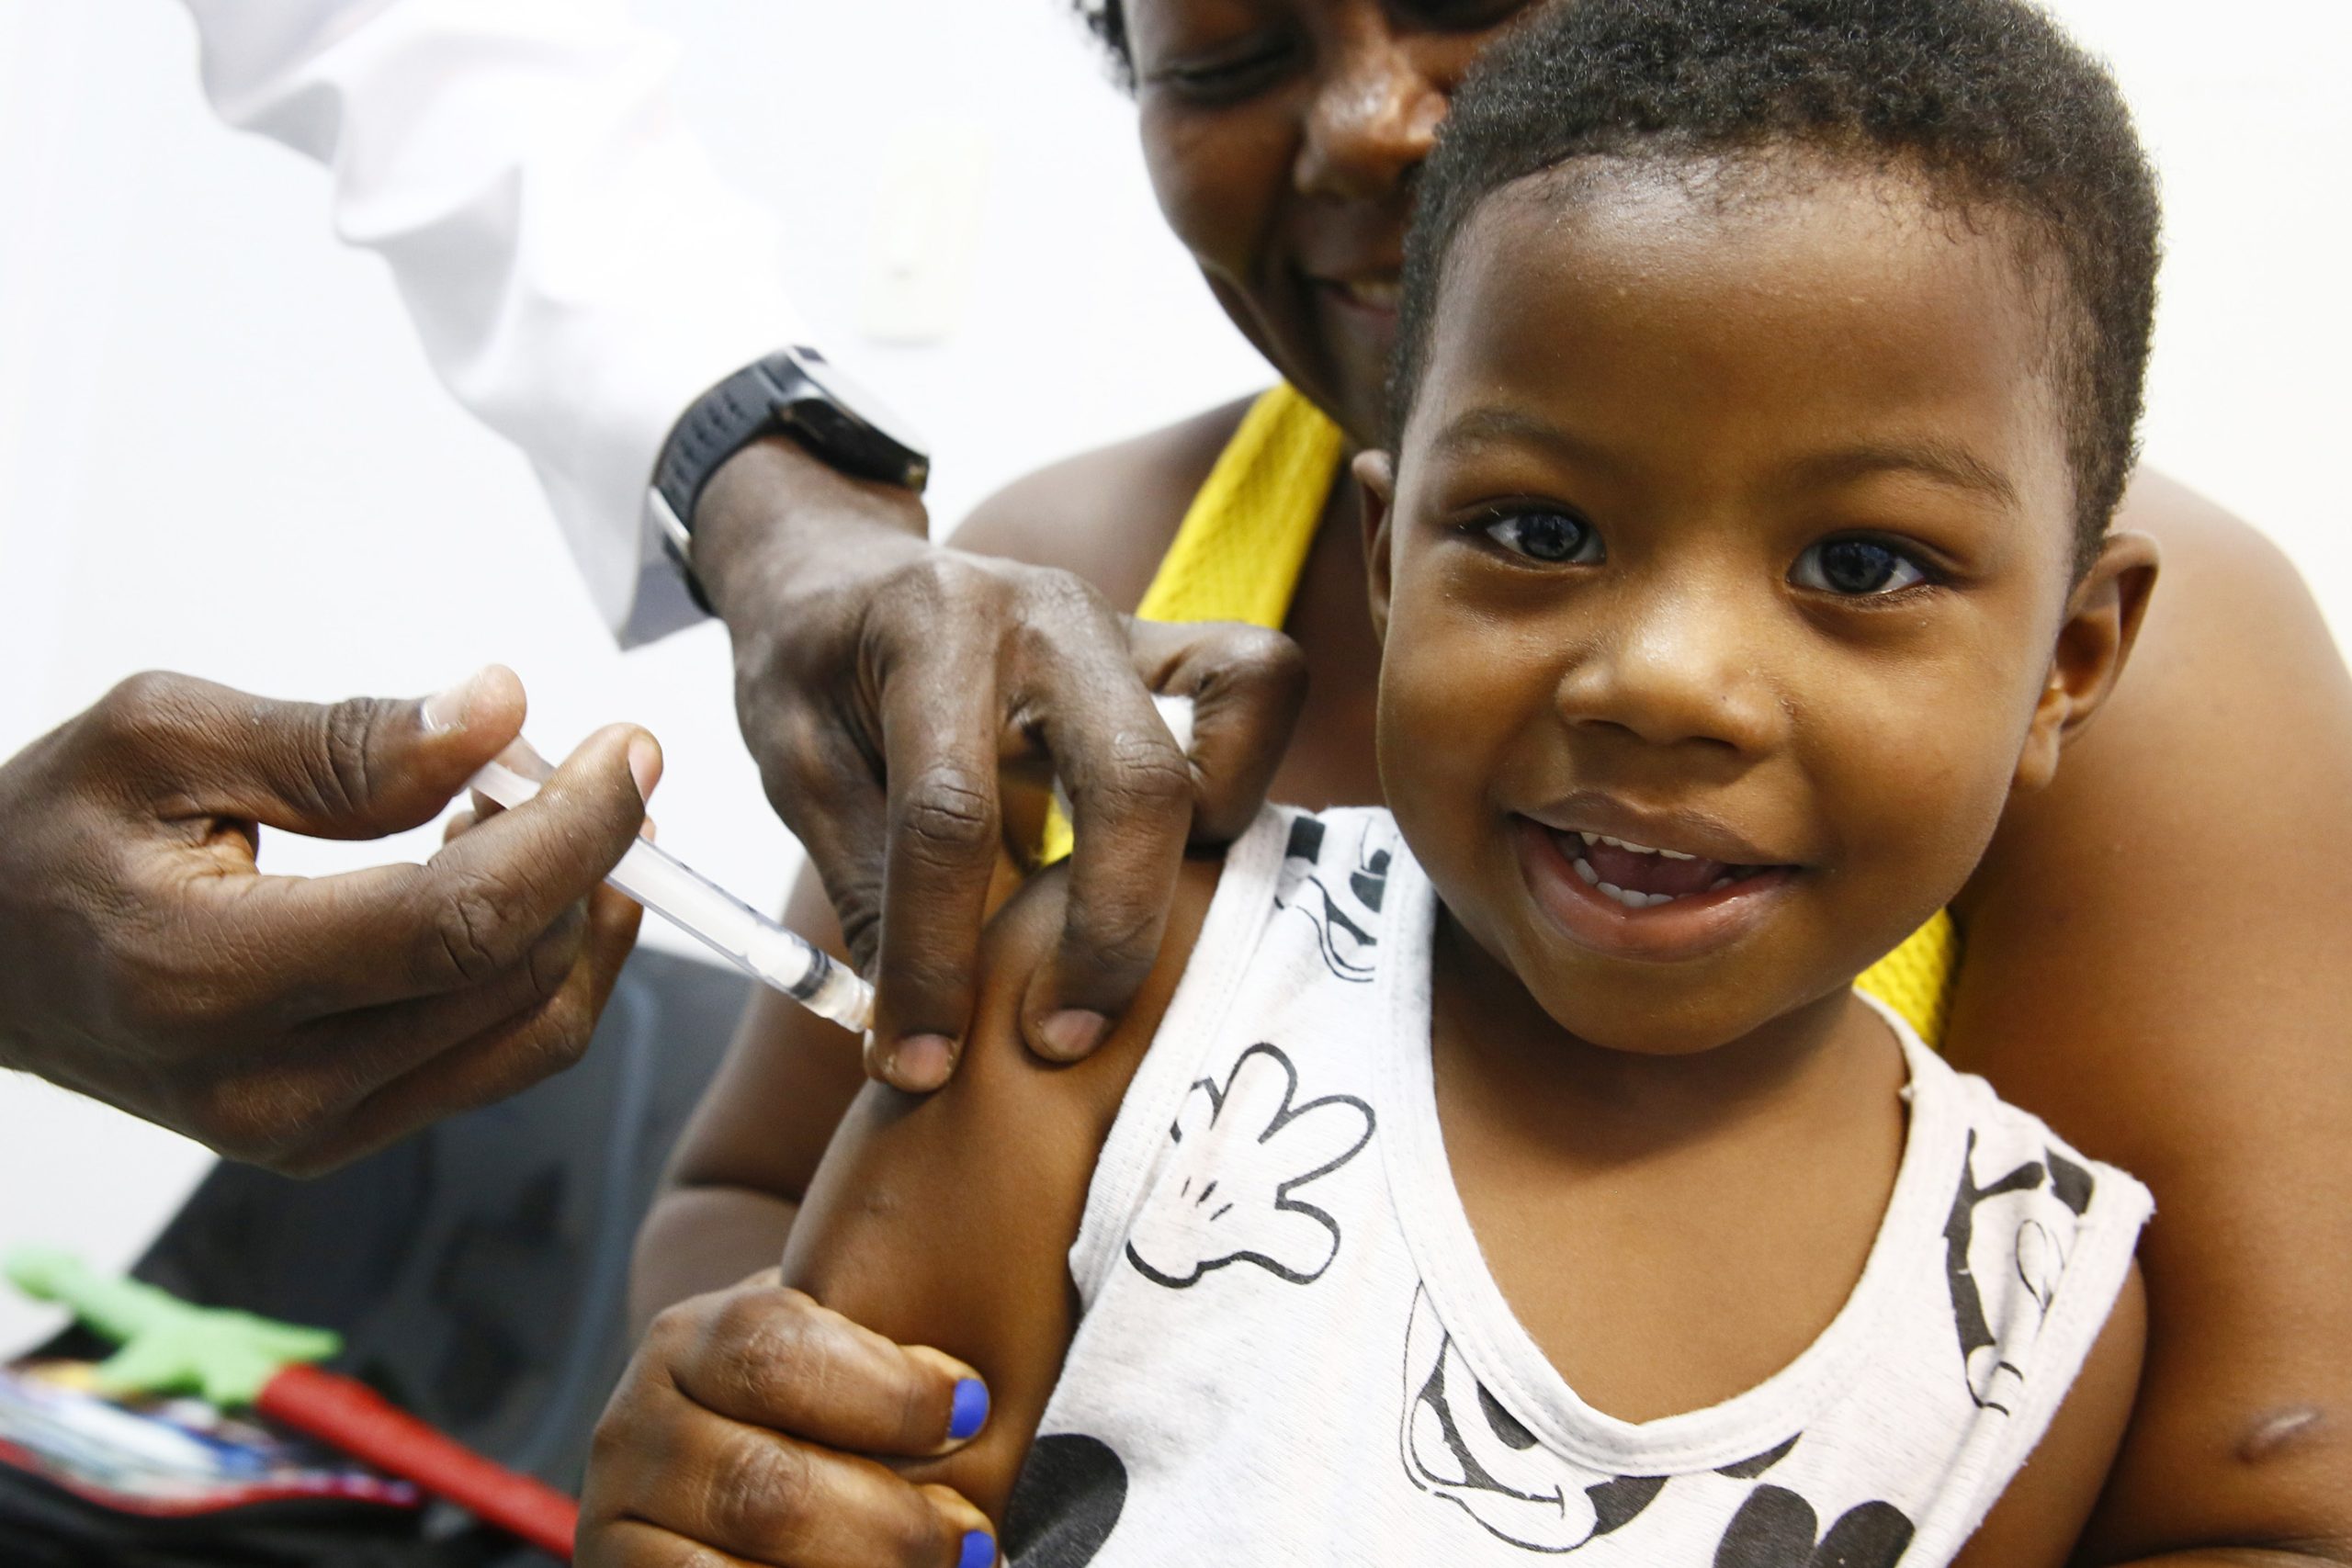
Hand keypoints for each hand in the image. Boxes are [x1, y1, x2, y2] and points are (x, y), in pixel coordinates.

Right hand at [0, 666, 656, 1174]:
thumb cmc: (42, 840)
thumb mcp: (161, 737)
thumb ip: (341, 741)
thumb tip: (498, 716)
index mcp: (206, 980)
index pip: (457, 923)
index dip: (572, 832)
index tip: (626, 752)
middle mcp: (266, 1087)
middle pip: (513, 979)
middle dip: (592, 859)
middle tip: (597, 763)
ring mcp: (304, 1132)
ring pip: (532, 1034)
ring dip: (580, 917)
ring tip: (546, 816)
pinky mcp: (333, 1139)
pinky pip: (496, 1062)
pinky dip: (539, 969)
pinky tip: (508, 885)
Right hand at [580, 1270, 994, 1567]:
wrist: (706, 1448)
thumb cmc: (810, 1394)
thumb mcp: (828, 1345)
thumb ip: (881, 1352)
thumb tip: (980, 1402)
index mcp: (688, 1341)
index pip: (774, 1355)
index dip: (887, 1390)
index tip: (973, 1411)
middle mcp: (634, 1427)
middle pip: (766, 1487)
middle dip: (890, 1523)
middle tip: (972, 1537)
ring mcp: (616, 1519)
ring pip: (742, 1562)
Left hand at [694, 438, 1306, 1089]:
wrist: (839, 571)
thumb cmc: (812, 670)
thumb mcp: (797, 770)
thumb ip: (865, 890)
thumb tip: (925, 1042)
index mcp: (930, 628)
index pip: (951, 812)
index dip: (936, 957)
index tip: (917, 1059)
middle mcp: (1047, 612)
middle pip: (1133, 779)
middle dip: (1106, 934)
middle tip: (1056, 1036)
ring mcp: (1124, 623)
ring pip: (1232, 723)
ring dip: (1194, 857)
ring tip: (1122, 937)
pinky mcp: (1169, 649)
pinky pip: (1257, 688)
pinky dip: (1240, 781)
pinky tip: (1177, 859)